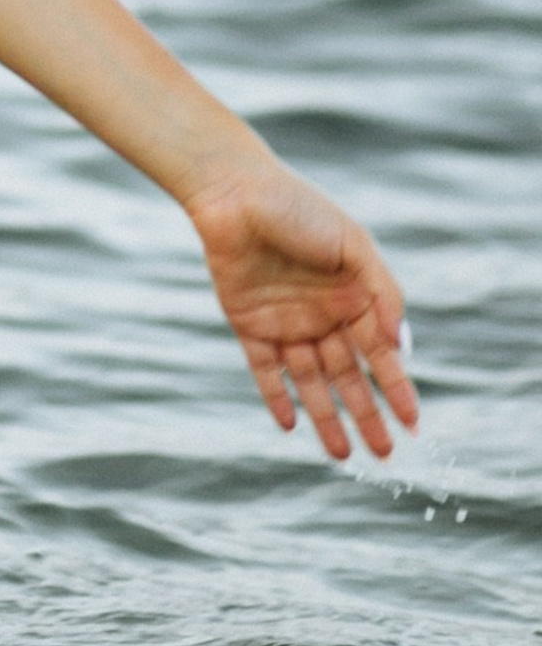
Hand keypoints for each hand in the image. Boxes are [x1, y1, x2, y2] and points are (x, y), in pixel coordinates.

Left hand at [185, 158, 418, 460]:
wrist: (233, 190)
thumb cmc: (297, 208)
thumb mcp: (353, 244)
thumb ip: (383, 292)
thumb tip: (402, 345)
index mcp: (352, 296)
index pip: (380, 353)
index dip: (397, 388)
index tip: (413, 424)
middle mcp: (321, 315)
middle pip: (347, 375)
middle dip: (366, 415)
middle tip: (383, 455)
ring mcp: (285, 321)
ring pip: (310, 380)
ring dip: (326, 416)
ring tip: (342, 455)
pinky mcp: (248, 322)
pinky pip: (265, 368)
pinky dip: (276, 395)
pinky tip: (291, 424)